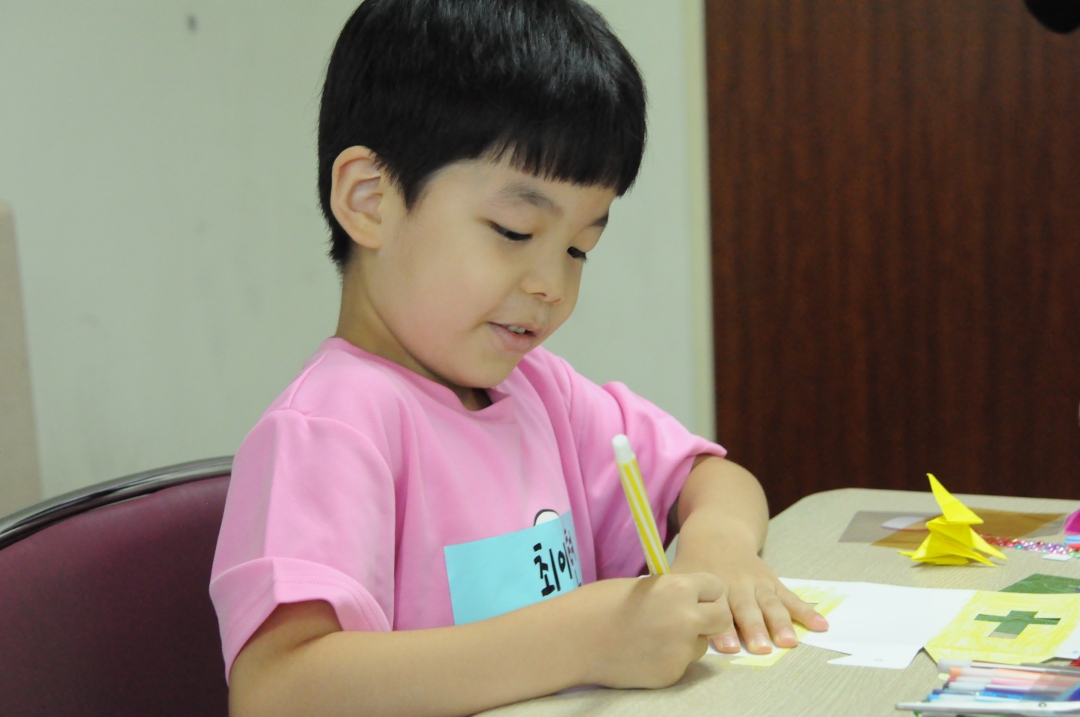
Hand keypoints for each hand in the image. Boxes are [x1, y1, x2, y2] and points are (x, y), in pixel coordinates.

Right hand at [572, 573, 728, 688]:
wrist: (575, 639)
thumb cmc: (601, 604)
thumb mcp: (643, 586)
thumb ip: (671, 593)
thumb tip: (689, 601)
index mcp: (679, 588)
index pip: (715, 587)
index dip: (703, 591)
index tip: (690, 595)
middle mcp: (687, 619)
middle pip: (720, 618)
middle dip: (707, 617)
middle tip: (684, 618)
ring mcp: (680, 650)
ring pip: (701, 644)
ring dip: (688, 640)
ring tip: (655, 636)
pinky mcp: (671, 674)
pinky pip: (681, 664)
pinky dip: (669, 659)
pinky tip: (644, 653)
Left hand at [671, 549, 827, 654]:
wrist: (718, 534)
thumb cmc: (695, 564)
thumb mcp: (681, 575)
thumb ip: (673, 596)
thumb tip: (656, 620)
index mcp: (713, 585)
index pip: (718, 610)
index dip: (722, 629)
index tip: (728, 647)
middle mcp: (736, 584)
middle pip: (746, 609)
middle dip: (753, 628)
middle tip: (761, 648)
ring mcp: (757, 583)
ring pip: (770, 604)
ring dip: (781, 623)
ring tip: (790, 642)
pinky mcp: (773, 582)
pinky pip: (791, 597)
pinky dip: (806, 612)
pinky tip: (821, 626)